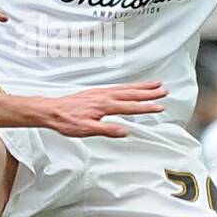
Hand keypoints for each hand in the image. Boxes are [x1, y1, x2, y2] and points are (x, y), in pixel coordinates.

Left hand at [40, 81, 166, 137]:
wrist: (52, 111)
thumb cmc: (67, 121)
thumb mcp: (86, 130)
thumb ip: (107, 130)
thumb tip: (124, 132)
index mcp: (104, 106)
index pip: (130, 107)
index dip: (146, 107)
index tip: (160, 107)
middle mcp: (105, 96)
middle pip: (132, 93)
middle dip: (149, 92)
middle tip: (164, 91)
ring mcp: (101, 92)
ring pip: (126, 88)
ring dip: (142, 86)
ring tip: (155, 84)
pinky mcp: (96, 92)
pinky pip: (118, 87)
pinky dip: (129, 86)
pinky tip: (132, 87)